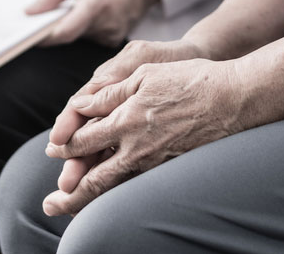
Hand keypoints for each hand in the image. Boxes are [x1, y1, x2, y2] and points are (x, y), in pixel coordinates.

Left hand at [26, 0, 158, 46]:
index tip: (30, 35)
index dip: (45, 37)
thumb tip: (29, 12)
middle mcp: (106, 23)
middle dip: (57, 27)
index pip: (65, 31)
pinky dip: (86, 29)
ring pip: (79, 38)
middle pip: (70, 35)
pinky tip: (94, 14)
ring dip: (73, 26)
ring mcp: (113, 34)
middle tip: (55, 12)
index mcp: (96, 3)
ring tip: (81, 6)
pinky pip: (91, 39)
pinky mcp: (115, 40)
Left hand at [48, 39, 203, 195]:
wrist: (234, 98)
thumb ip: (109, 93)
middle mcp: (136, 148)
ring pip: (115, 188)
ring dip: (89, 200)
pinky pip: (137, 186)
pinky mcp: (171, 169)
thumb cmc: (190, 79)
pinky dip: (118, 196)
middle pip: (94, 178)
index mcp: (125, 120)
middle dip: (69, 193)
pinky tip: (110, 198)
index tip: (53, 148)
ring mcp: (155, 162)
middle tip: (50, 204)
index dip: (64, 145)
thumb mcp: (144, 73)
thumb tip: (80, 104)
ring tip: (70, 209)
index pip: (84, 140)